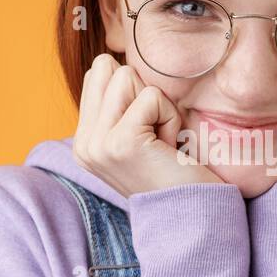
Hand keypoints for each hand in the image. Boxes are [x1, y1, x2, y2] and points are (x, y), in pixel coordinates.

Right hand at [73, 53, 222, 197]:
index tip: (147, 131)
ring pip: (127, 77)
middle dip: (143, 93)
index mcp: (84, 140)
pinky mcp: (120, 143)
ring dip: (158, 106)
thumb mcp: (139, 134)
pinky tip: (170, 148)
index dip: (134, 90)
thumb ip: (119, 103)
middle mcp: (83, 143)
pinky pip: (152, 97)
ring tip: (162, 142)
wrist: (193, 217)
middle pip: (109, 68)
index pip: (98, 72)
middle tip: (156, 135)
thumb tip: (113, 59)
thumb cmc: (177, 172)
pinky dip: (170, 118)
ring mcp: (97, 144)